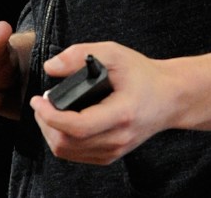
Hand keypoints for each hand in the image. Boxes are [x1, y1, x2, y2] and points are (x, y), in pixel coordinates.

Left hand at [29, 41, 168, 164]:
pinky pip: (75, 155)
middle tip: (43, 103)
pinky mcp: (110, 156)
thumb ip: (82, 55)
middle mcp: (119, 138)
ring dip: (50, 132)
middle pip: (66, 142)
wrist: (171, 97)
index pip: (78, 127)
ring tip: (49, 112)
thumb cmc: (144, 75)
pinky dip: (62, 140)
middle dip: (45, 123)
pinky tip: (62, 124)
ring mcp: (115, 150)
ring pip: (67, 151)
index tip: (39, 100)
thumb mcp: (116, 54)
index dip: (51, 116)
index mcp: (122, 114)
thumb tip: (51, 67)